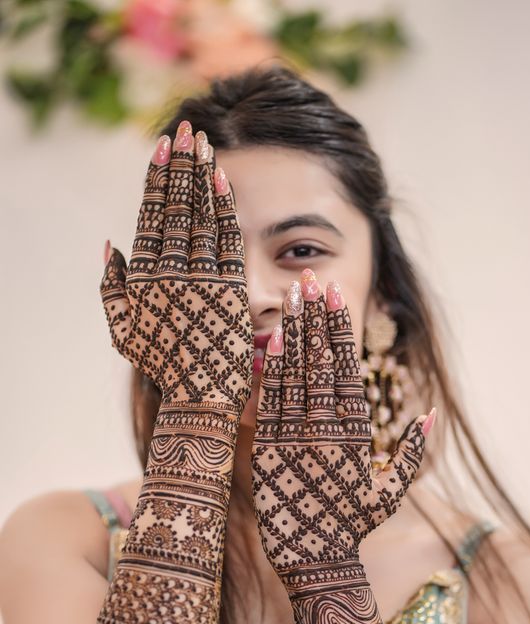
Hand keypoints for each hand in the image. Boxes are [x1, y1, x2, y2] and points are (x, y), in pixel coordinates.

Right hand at [100, 120, 253, 411]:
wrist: (199, 398)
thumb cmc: (161, 366)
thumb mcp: (123, 332)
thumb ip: (112, 288)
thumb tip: (108, 245)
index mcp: (144, 279)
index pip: (151, 217)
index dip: (158, 178)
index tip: (164, 145)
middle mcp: (170, 273)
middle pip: (176, 208)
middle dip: (182, 164)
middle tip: (188, 128)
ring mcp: (201, 280)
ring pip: (200, 217)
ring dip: (202, 176)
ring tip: (205, 142)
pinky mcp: (229, 290)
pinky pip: (227, 241)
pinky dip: (225, 209)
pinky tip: (224, 179)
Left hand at [250, 269, 434, 587]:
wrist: (314, 559)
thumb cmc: (353, 527)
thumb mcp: (389, 493)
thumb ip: (409, 453)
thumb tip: (430, 414)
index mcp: (356, 437)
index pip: (348, 371)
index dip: (340, 332)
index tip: (335, 297)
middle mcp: (326, 431)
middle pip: (321, 363)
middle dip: (316, 318)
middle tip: (311, 278)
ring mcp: (296, 439)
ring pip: (295, 376)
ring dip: (294, 332)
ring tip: (292, 295)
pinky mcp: (270, 450)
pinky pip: (271, 403)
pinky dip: (272, 371)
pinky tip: (272, 339)